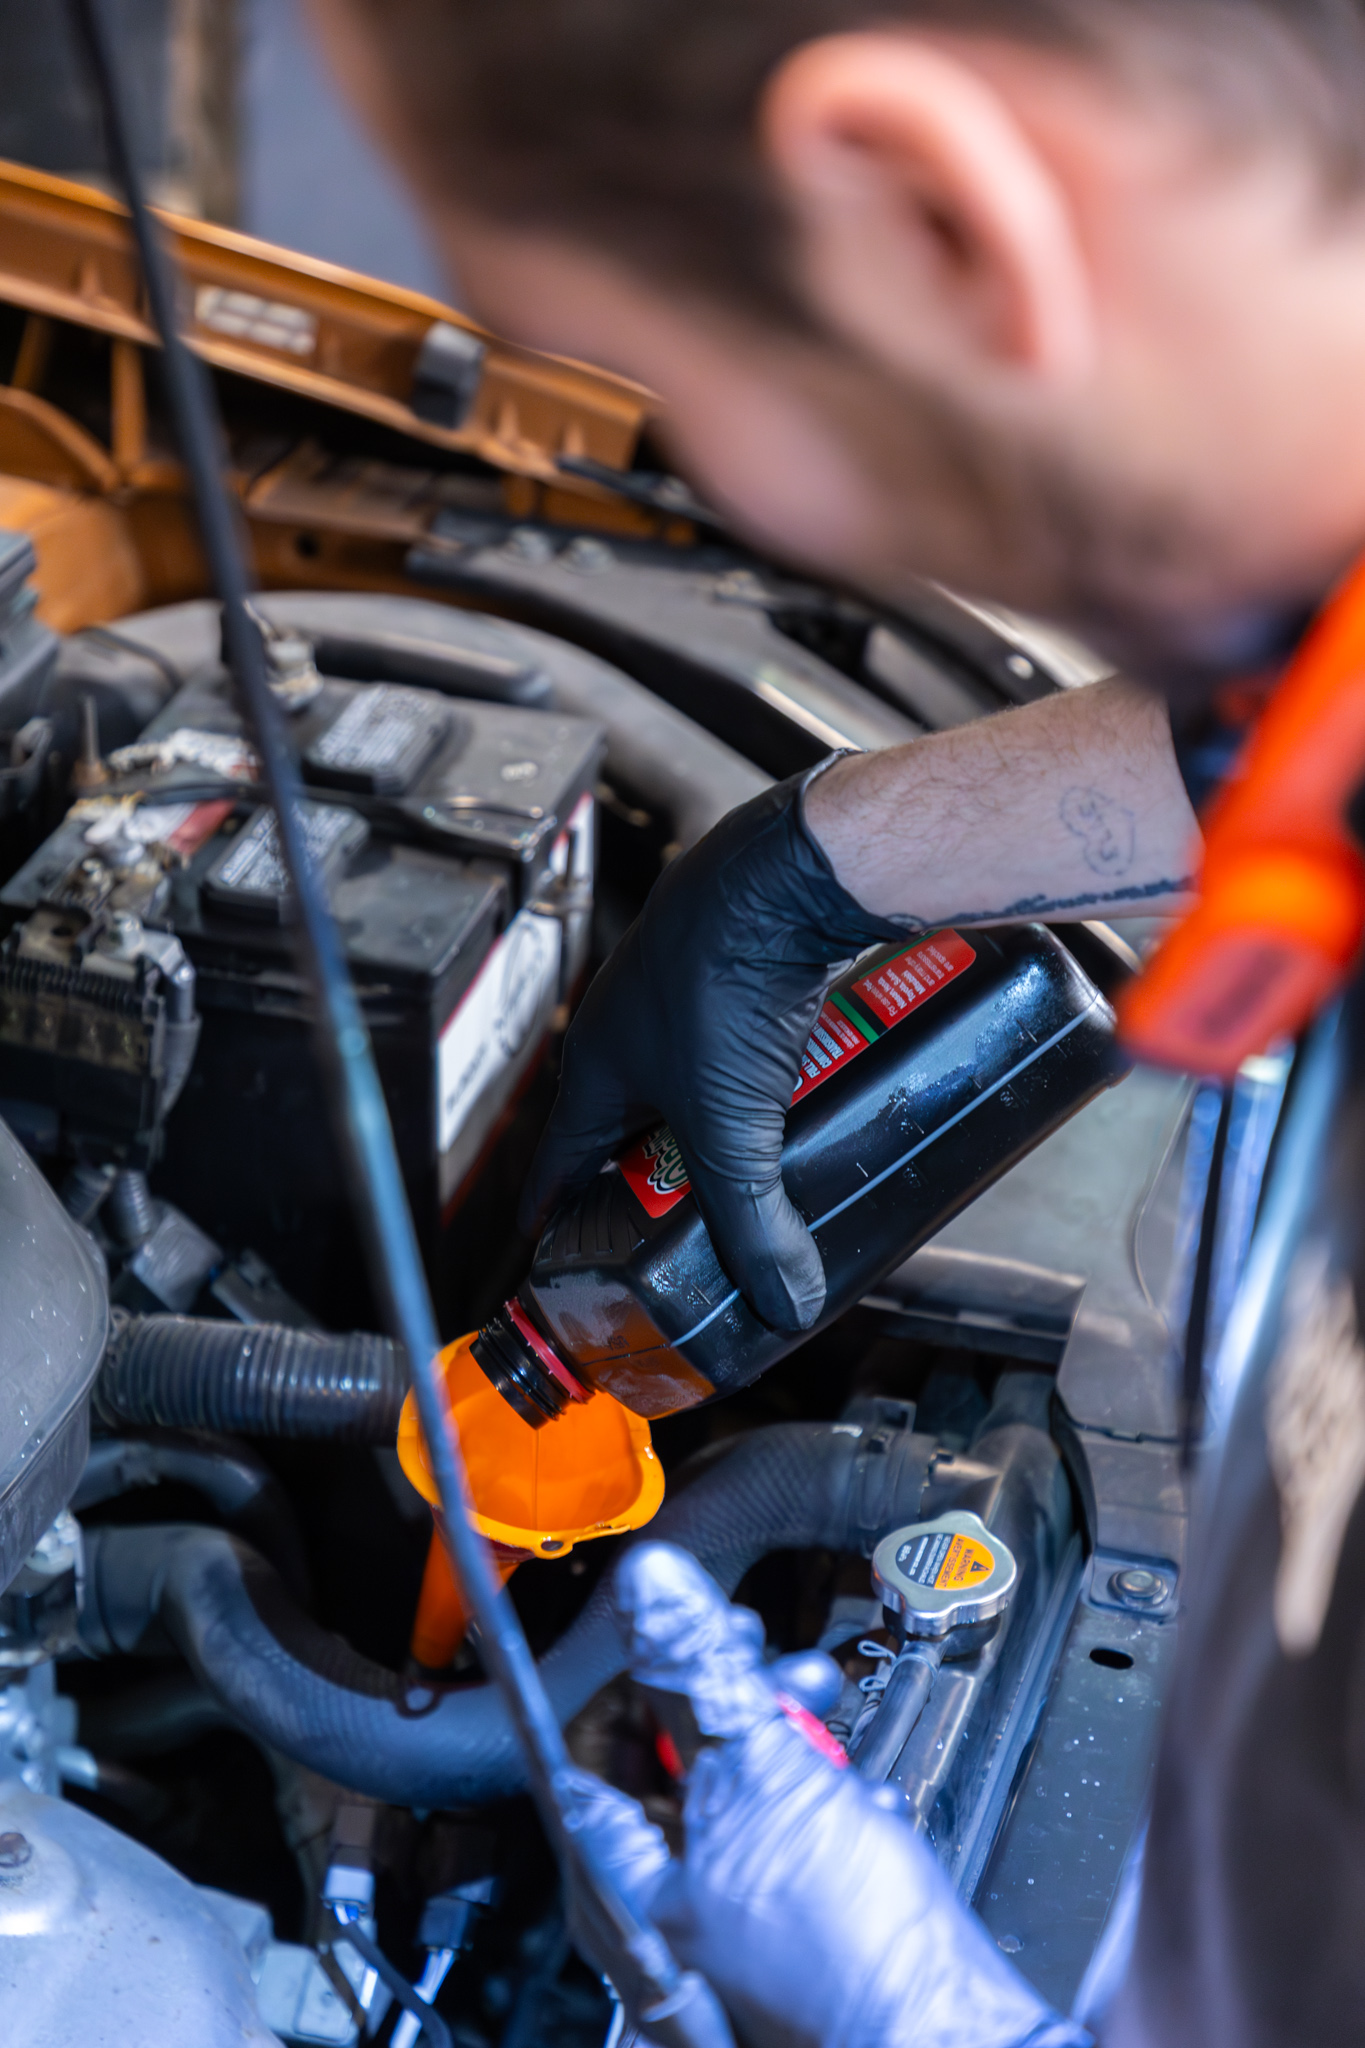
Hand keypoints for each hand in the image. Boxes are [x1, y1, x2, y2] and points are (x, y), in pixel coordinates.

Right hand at [520, 764, 907, 1331]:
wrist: (790, 876)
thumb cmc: (722, 975)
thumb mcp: (730, 1126)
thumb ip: (756, 1223)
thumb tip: (787, 1302)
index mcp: (596, 1066)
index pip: (561, 1164)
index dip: (560, 1218)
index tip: (558, 1256)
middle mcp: (633, 1026)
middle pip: (637, 1131)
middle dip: (662, 1186)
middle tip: (688, 1236)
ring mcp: (690, 993)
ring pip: (700, 1088)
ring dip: (726, 1134)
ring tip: (764, 1179)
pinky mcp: (750, 971)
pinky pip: (753, 1049)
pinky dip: (773, 1086)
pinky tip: (812, 1110)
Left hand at [567, 1543, 1090, 2047]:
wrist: (941, 2027)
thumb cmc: (845, 1947)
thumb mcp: (765, 1775)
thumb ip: (698, 1674)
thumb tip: (649, 1587)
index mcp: (616, 1880)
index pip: (591, 1743)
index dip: (638, 1668)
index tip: (684, 1625)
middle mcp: (654, 1908)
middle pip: (664, 1761)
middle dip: (722, 1694)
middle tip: (758, 1654)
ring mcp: (718, 1922)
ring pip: (727, 1790)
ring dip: (777, 1735)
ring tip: (820, 1709)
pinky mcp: (780, 1928)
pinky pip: (773, 1835)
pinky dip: (810, 1797)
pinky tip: (850, 1788)